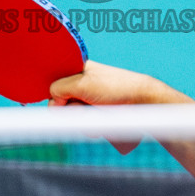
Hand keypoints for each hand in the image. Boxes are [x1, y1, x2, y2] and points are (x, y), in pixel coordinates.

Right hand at [50, 61, 186, 155]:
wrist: (142, 101)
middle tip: (84, 105)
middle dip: (70, 109)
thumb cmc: (115, 87)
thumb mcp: (82, 83)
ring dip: (82, 119)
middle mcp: (80, 84)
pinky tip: (101, 120)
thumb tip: (52, 103)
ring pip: (72, 117)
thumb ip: (60, 88)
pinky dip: (90, 126)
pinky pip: (84, 125)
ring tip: (98, 112)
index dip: (54, 96)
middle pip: (59, 104)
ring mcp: (88, 100)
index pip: (52, 84)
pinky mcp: (96, 115)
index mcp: (76, 69)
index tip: (60, 101)